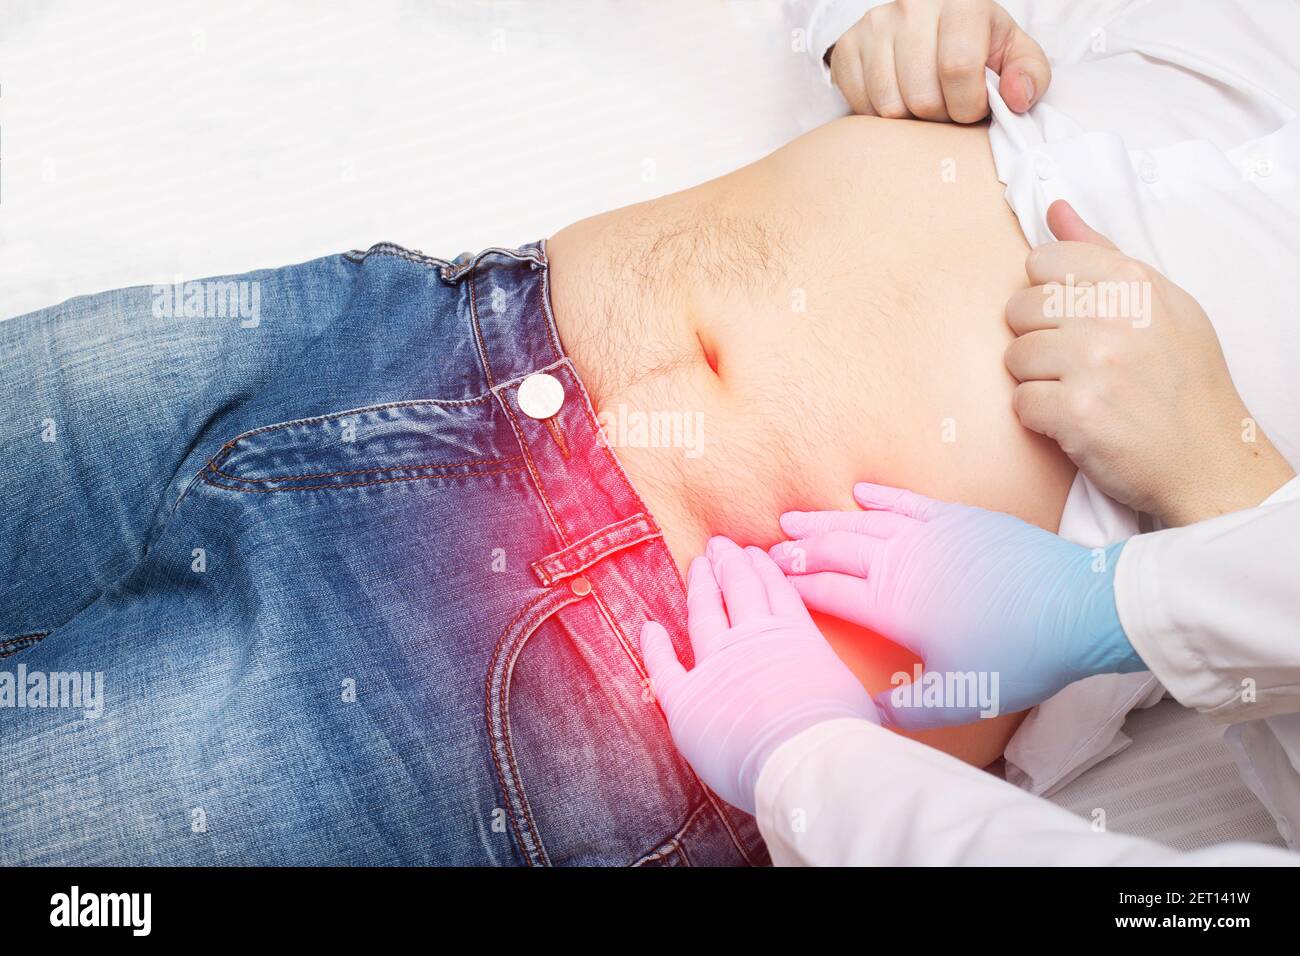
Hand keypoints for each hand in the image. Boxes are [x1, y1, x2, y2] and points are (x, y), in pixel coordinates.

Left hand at [639, 536, 876, 814]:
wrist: (806, 760)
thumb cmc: (840, 737)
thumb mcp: (858, 700)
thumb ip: (845, 690)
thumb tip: (883, 710)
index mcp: (795, 636)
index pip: (777, 593)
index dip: (763, 570)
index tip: (754, 553)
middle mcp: (753, 640)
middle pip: (738, 590)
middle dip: (729, 563)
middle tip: (718, 544)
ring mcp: (717, 664)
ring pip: (704, 613)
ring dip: (700, 585)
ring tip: (698, 563)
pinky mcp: (687, 698)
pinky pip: (664, 667)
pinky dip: (654, 647)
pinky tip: (649, 628)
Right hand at [769, 482, 1145, 729]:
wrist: (1076, 607)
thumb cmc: (1018, 656)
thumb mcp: (959, 696)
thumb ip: (908, 708)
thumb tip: (869, 714)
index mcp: (893, 604)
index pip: (827, 591)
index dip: (794, 585)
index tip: (768, 581)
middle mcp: (901, 561)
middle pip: (834, 549)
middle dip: (796, 549)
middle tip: (767, 550)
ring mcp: (929, 533)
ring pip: (860, 521)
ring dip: (824, 520)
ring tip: (792, 518)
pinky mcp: (959, 518)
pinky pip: (906, 501)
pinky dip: (878, 496)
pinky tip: (859, 492)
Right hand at [829, 0, 1048, 122]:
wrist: (925, 23)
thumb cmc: (975, 42)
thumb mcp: (1012, 51)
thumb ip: (1029, 73)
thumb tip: (1016, 98)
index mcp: (961, 1)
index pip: (959, 68)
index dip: (969, 104)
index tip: (973, 106)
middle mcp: (911, 6)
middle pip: (922, 96)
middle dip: (940, 116)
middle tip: (948, 106)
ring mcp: (874, 26)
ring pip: (890, 107)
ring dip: (911, 120)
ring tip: (924, 103)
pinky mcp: (847, 47)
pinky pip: (862, 106)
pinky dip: (881, 116)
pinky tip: (899, 98)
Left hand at [1006, 201, 1295, 525]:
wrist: (1207, 457)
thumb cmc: (1183, 380)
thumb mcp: (1161, 302)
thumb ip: (1101, 253)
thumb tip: (1055, 211)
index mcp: (1133, 281)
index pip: (1044, 260)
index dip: (1048, 293)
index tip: (1074, 318)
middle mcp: (1113, 316)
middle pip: (1020, 307)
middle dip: (1038, 337)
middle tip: (1077, 363)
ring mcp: (1093, 364)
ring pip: (1014, 356)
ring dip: (1037, 379)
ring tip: (1077, 391)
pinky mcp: (1075, 411)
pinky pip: (1019, 402)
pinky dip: (1038, 418)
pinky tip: (1071, 420)